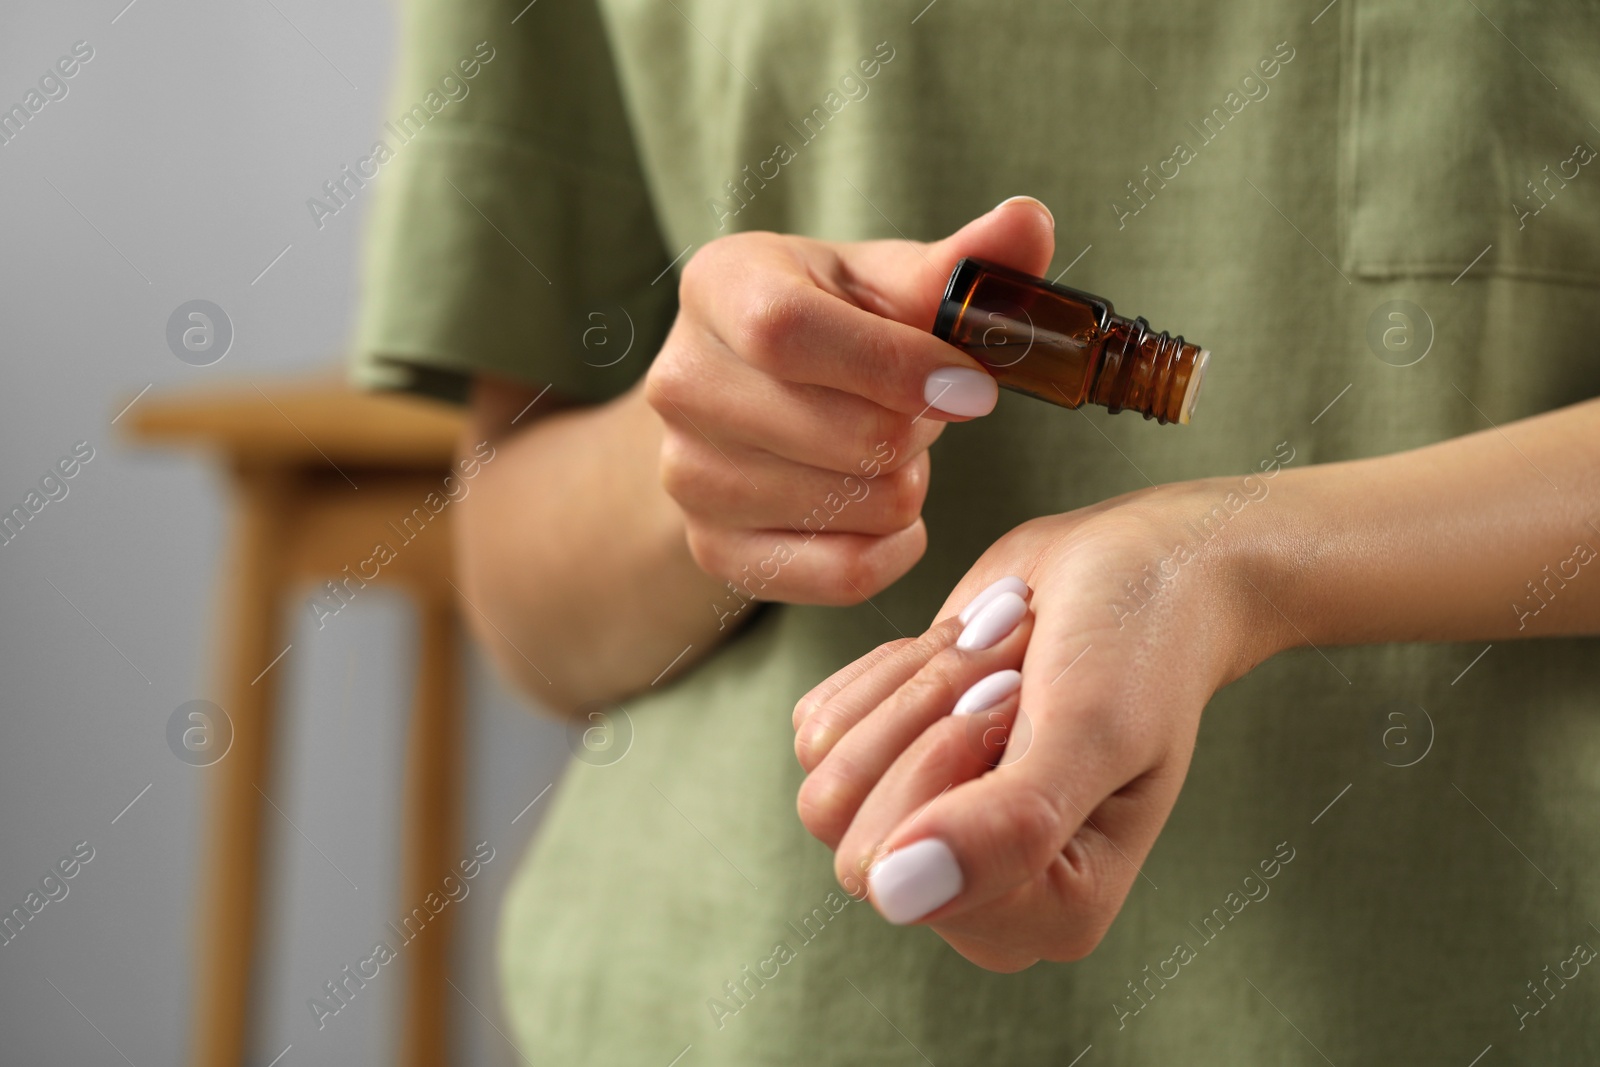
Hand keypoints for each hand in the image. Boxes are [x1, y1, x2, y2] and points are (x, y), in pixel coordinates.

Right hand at [643, 197, 1054, 604]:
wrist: (747, 398)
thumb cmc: (832, 326)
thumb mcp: (884, 281)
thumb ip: (963, 261)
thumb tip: (1030, 221)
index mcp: (718, 286)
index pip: (791, 333)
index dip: (898, 368)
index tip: (973, 387)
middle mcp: (680, 382)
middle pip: (844, 434)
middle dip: (919, 431)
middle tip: (923, 411)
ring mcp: (687, 475)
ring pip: (855, 508)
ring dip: (906, 485)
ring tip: (887, 449)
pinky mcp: (712, 549)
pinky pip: (842, 575)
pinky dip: (893, 550)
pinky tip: (893, 516)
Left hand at [792, 483, 1281, 970]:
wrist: (1127, 568)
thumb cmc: (1133, 646)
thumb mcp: (1090, 728)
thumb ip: (1010, 825)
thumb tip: (893, 897)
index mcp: (1047, 913)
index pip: (900, 870)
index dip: (948, 760)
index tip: (1024, 695)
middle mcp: (974, 893)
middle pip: (848, 828)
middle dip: (928, 719)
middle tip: (1012, 675)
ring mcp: (921, 832)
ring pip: (828, 769)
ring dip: (912, 685)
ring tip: (994, 658)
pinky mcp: (883, 767)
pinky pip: (819, 724)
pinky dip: (888, 667)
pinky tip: (964, 655)